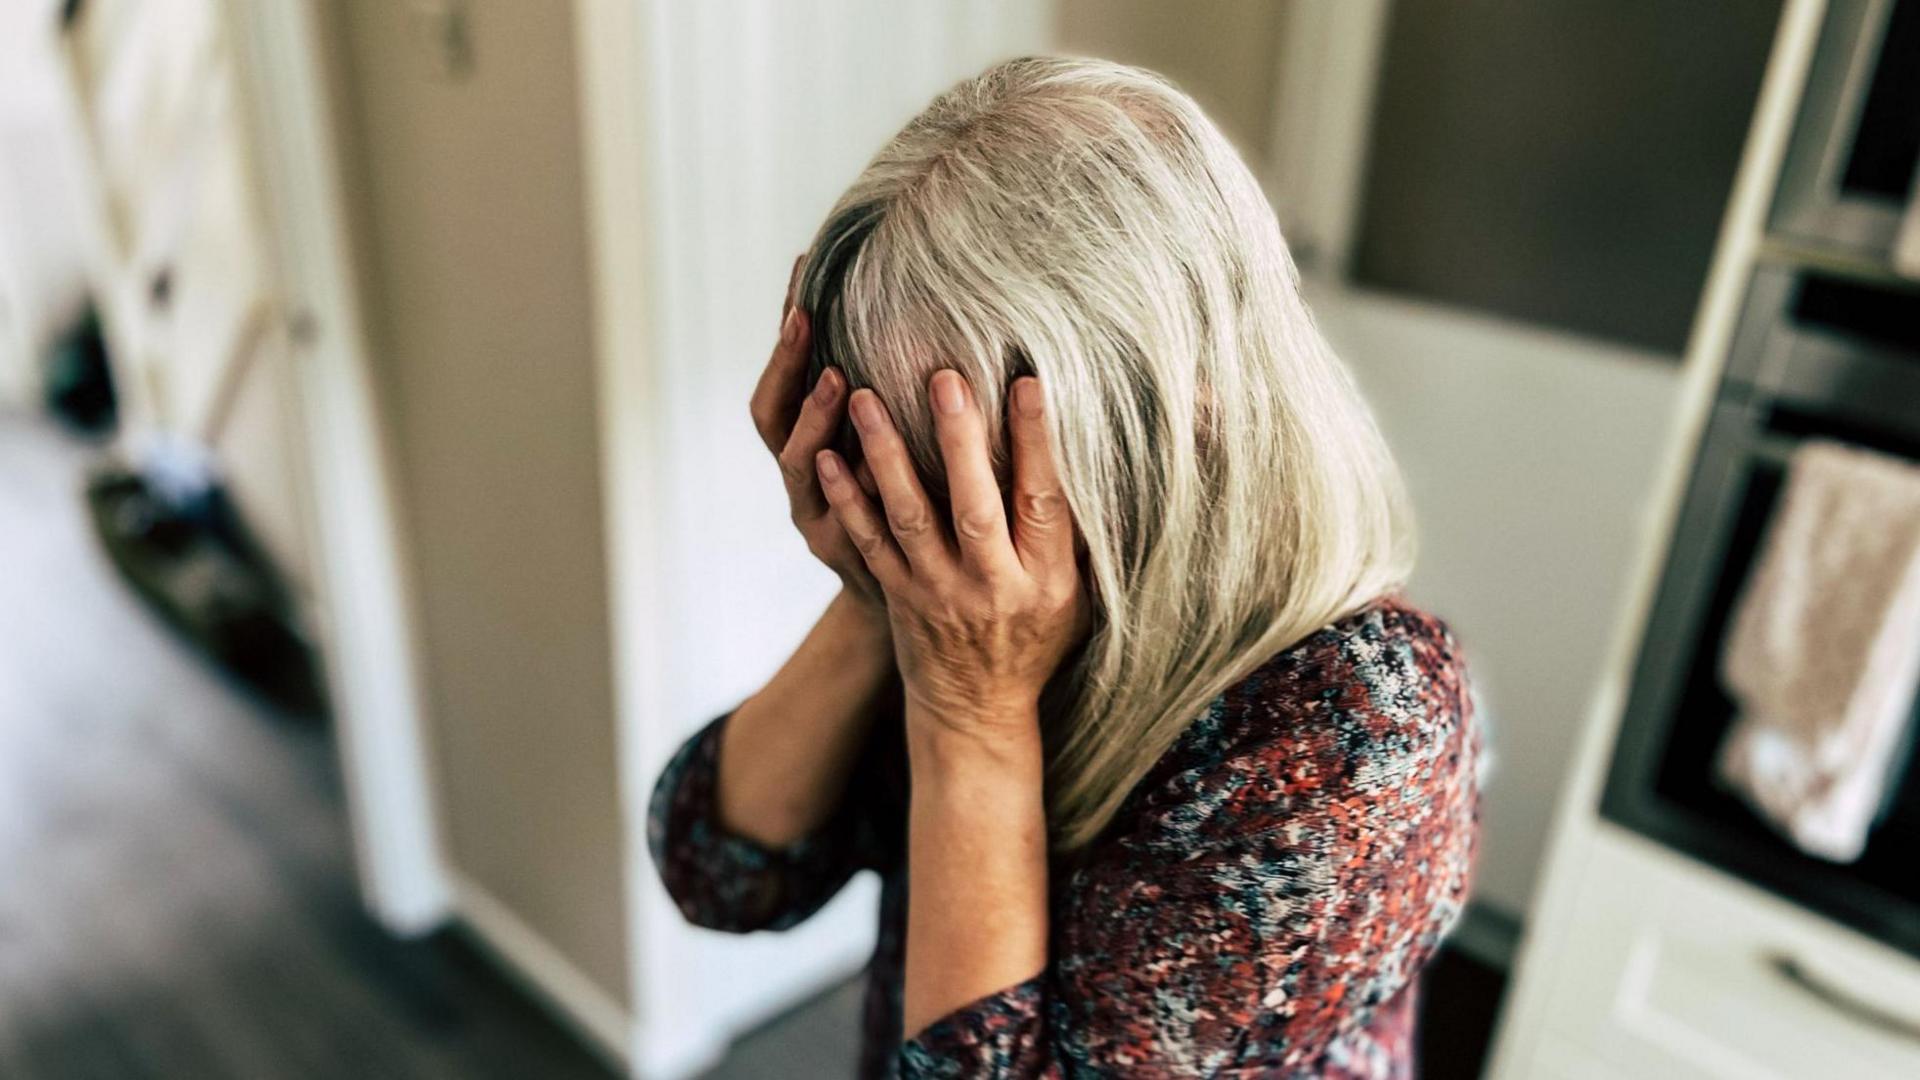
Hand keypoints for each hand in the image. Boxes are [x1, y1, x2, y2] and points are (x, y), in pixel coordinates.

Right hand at [748, 257, 886, 615]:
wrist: (920, 609)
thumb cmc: (913, 511)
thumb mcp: (892, 454)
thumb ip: (891, 400)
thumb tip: (920, 309)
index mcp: (811, 445)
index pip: (784, 373)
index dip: (786, 328)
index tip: (801, 269)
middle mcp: (804, 478)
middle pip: (773, 416)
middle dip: (787, 363)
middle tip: (806, 316)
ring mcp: (821, 518)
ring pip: (801, 464)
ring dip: (815, 417)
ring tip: (839, 378)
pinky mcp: (852, 556)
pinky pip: (846, 516)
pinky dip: (852, 486)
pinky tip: (866, 458)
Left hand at [815, 370, 1088, 749]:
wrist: (975, 709)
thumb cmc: (1034, 636)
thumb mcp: (1076, 593)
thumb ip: (1076, 530)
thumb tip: (1100, 452)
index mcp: (1045, 579)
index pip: (1044, 501)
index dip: (1037, 443)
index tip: (1027, 382)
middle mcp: (991, 585)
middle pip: (975, 507)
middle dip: (959, 442)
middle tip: (944, 379)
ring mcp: (936, 591)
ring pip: (909, 518)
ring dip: (887, 456)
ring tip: (866, 398)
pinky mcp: (896, 594)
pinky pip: (867, 542)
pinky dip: (846, 500)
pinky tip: (825, 457)